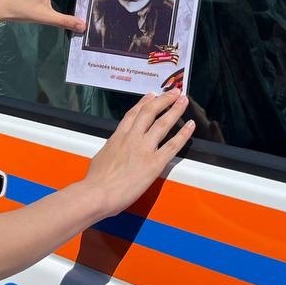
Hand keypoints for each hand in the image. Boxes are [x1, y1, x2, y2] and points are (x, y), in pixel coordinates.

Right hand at [84, 91, 193, 216]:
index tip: (152, 95)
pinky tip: (190, 125)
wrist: (98, 192)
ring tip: (184, 100)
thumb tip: (113, 150)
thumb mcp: (100, 157)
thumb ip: (111, 149)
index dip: (144, 102)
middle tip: (174, 92)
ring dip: (175, 110)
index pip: (133, 114)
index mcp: (117, 136)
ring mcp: (144, 149)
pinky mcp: (154, 163)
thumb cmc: (95, 180)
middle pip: (149, 112)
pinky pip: (172, 145)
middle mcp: (132, 138)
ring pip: (162, 123)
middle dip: (163, 100)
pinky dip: (183, 134)